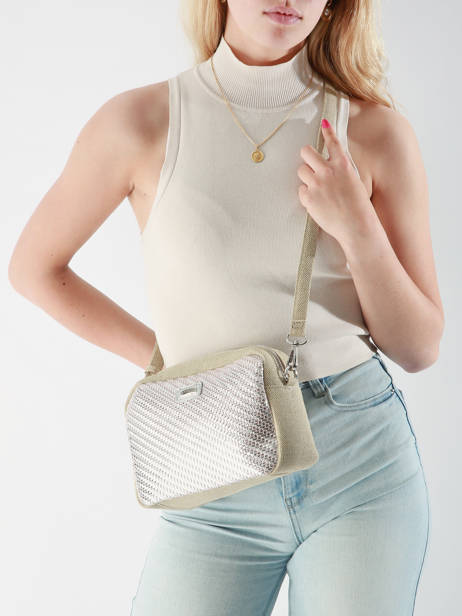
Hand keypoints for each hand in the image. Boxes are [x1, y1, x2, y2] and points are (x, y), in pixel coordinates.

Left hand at [297, 118, 373, 243]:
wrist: (356, 226)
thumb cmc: (359, 207)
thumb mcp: (355, 182)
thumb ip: (341, 172)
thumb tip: (330, 167)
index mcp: (343, 165)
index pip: (333, 142)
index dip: (327, 131)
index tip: (323, 123)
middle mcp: (328, 171)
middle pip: (306, 152)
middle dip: (306, 155)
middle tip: (310, 162)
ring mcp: (316, 184)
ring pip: (301, 170)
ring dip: (306, 176)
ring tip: (316, 186)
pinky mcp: (308, 198)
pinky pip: (301, 191)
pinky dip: (307, 195)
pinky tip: (317, 202)